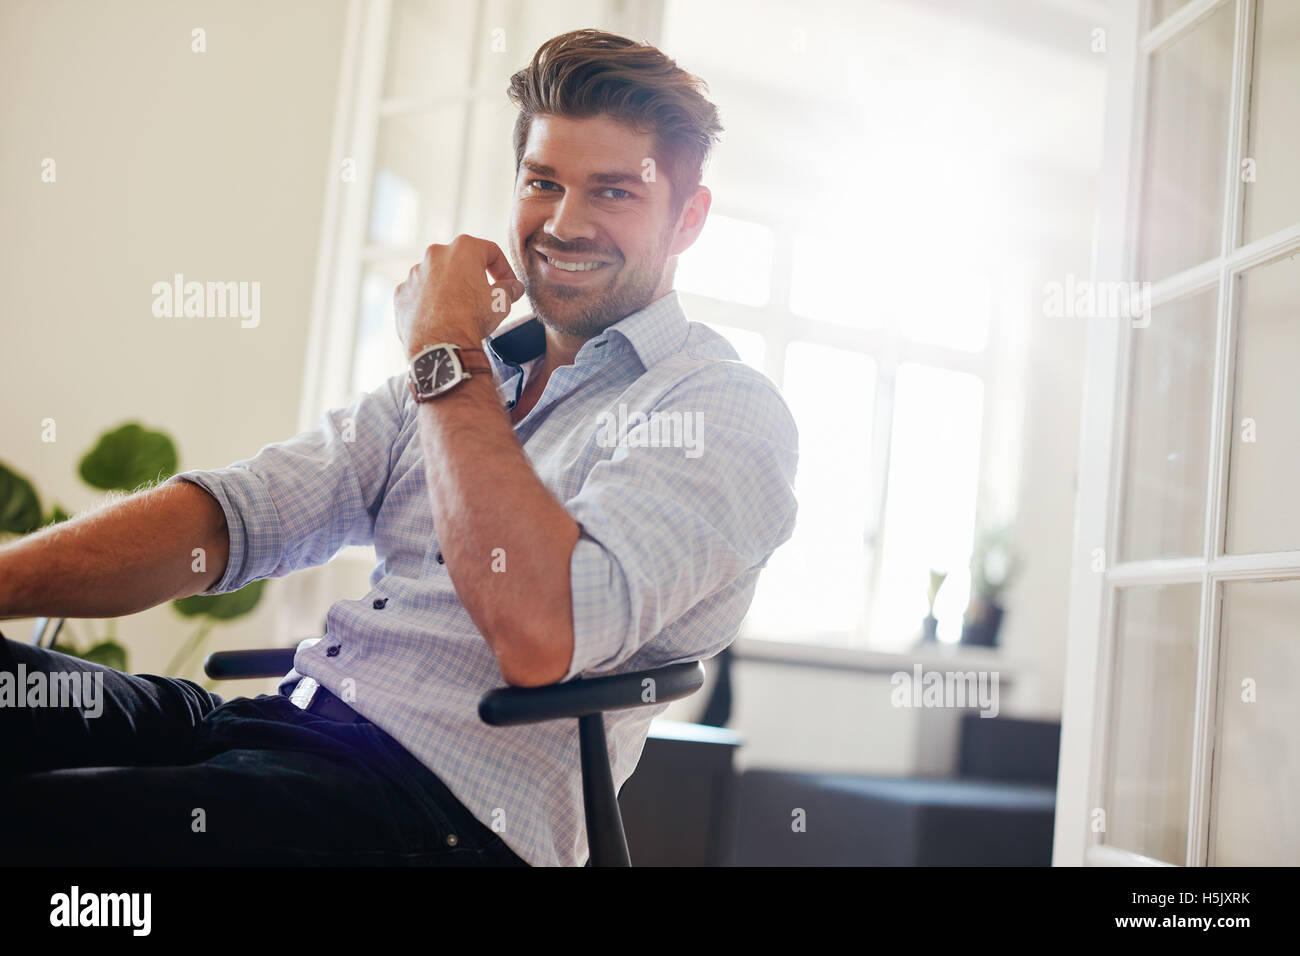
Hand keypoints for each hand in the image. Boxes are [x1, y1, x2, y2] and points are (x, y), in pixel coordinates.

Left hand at [394, 235, 525, 355]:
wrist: (440, 345)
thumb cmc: (472, 318)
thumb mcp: (501, 302)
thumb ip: (509, 288)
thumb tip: (513, 287)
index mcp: (463, 248)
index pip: (491, 252)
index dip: (504, 269)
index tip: (508, 285)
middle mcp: (435, 254)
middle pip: (461, 261)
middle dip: (474, 277)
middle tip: (484, 296)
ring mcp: (415, 273)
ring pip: (437, 276)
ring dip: (450, 289)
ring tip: (460, 311)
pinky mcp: (402, 293)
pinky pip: (420, 293)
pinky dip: (430, 302)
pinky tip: (440, 319)